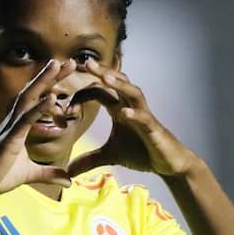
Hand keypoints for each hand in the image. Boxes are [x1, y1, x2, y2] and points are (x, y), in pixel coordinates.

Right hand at [0, 60, 74, 204]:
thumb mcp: (30, 174)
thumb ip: (49, 174)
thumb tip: (68, 181)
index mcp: (18, 126)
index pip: (36, 99)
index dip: (51, 85)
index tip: (66, 71)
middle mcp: (13, 122)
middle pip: (33, 91)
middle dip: (51, 75)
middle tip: (71, 61)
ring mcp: (10, 128)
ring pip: (28, 98)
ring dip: (44, 81)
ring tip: (58, 65)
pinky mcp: (9, 140)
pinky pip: (25, 120)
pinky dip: (39, 108)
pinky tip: (52, 98)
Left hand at [67, 60, 196, 177]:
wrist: (168, 163)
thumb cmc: (142, 153)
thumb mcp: (110, 156)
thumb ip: (89, 160)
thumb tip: (68, 171)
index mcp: (118, 109)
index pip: (99, 92)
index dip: (82, 95)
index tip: (65, 107)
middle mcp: (131, 107)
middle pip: (117, 83)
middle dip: (102, 72)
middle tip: (85, 63)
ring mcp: (144, 116)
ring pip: (133, 93)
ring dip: (120, 85)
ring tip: (106, 78)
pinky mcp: (154, 129)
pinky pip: (145, 118)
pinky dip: (135, 114)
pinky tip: (125, 113)